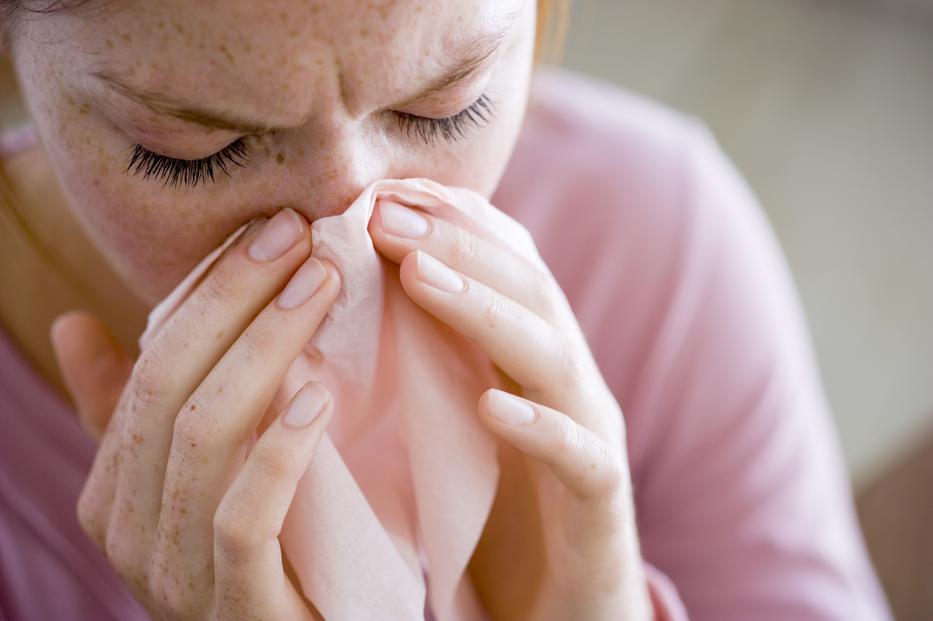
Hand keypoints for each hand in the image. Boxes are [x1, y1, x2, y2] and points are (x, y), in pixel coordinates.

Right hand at [50, 208, 341, 619]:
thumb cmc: (261, 553)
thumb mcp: (195, 474)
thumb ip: (136, 410)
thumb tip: (73, 325)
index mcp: (115, 489)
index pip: (152, 366)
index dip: (211, 291)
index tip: (276, 230)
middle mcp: (130, 529)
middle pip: (171, 387)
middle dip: (236, 301)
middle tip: (301, 237)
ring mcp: (175, 574)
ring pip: (204, 439)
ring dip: (264, 350)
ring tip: (321, 288)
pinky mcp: (238, 608)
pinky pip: (242, 519)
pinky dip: (278, 452)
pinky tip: (320, 398)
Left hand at [369, 199, 653, 620]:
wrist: (557, 607)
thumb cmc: (491, 512)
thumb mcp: (451, 421)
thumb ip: (423, 360)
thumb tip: (346, 297)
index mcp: (529, 358)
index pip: (501, 266)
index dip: (447, 222)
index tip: (376, 192)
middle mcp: (566, 383)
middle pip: (526, 291)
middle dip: (457, 244)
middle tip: (382, 212)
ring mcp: (590, 438)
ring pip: (553, 357)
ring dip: (487, 310)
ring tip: (418, 272)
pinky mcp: (601, 506)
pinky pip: (580, 459)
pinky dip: (540, 427)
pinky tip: (490, 405)